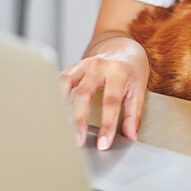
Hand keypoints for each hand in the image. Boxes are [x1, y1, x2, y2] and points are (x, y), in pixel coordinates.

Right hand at [60, 36, 148, 150]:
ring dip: (60, 105)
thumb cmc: (132, 68)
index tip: (104, 144)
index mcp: (118, 71)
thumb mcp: (139, 88)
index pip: (111, 101)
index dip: (107, 125)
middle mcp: (99, 66)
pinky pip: (61, 78)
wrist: (122, 46)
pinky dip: (54, 92)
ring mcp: (84, 64)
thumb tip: (130, 136)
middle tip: (78, 141)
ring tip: (58, 126)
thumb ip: (134, 113)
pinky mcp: (75, 66)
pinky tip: (51, 108)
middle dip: (80, 119)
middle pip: (84, 93)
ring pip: (67, 84)